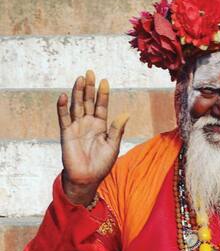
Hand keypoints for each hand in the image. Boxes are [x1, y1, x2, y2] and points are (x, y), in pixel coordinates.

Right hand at [57, 69, 128, 205]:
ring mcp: (76, 127)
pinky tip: (63, 96)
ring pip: (77, 106)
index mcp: (100, 126)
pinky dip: (62, 107)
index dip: (103, 94)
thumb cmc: (101, 164)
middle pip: (88, 101)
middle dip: (89, 87)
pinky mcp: (66, 133)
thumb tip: (125, 114)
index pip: (101, 106)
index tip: (105, 81)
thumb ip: (117, 130)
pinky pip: (64, 118)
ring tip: (80, 79)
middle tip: (90, 72)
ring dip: (78, 92)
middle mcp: (88, 123)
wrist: (87, 178)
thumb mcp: (113, 146)